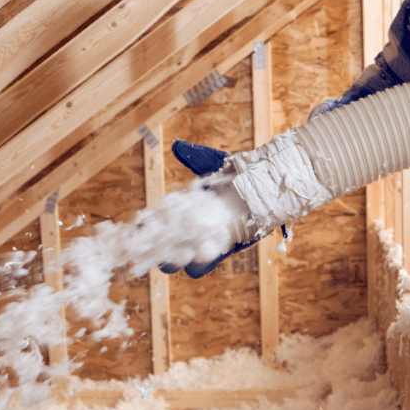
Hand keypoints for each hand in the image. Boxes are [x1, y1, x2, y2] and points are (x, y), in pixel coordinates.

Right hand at [157, 140, 260, 278]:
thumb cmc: (240, 171)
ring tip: (178, 255)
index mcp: (186, 210)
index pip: (159, 222)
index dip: (148, 225)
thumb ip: (196, 157)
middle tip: (157, 246)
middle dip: (159, 251)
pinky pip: (210, 262)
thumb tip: (177, 146)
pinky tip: (200, 254)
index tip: (141, 224)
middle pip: (167, 250)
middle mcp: (195, 230)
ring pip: (186, 262)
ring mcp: (210, 242)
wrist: (268, 183)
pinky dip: (203, 261)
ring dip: (178, 261)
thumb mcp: (215, 163)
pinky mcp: (227, 249)